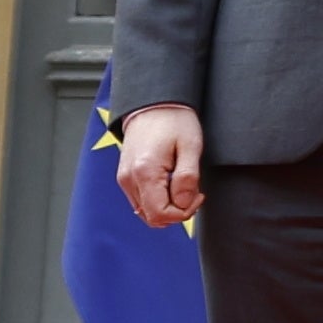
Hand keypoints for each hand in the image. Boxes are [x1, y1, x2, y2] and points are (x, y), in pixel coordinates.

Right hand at [114, 104, 203, 226]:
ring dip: (167, 208)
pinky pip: (141, 201)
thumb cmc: (174, 121)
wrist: (153, 105)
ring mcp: (124, 179)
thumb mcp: (190, 147)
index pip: (160, 214)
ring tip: (183, 187)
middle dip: (177, 212)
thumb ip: (188, 178)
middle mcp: (129, 179)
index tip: (198, 196)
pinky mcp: (125, 176)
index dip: (184, 213)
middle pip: (151, 217)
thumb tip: (184, 204)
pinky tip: (171, 185)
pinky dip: (158, 200)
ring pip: (145, 212)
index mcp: (145, 172)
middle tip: (193, 193)